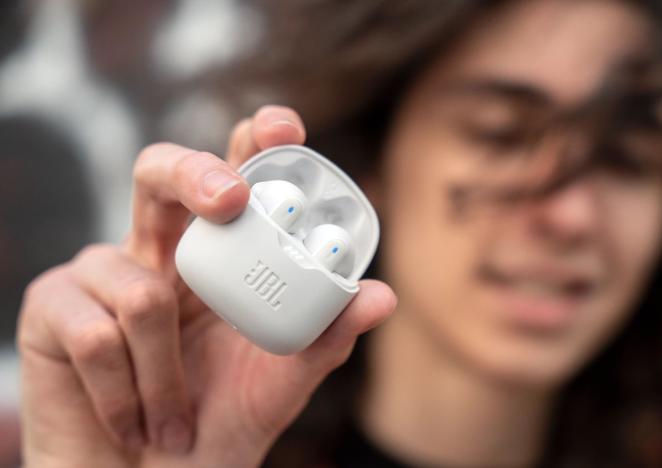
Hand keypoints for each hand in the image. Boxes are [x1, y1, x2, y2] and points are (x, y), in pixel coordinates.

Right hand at [17, 106, 395, 467]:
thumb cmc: (216, 425)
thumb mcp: (282, 381)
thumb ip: (327, 336)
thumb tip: (383, 294)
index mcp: (218, 255)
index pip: (234, 179)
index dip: (253, 143)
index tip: (281, 126)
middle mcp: (160, 251)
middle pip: (160, 173)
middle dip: (194, 173)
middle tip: (230, 198)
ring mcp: (101, 274)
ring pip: (138, 289)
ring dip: (166, 374)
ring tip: (172, 419)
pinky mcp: (53, 308)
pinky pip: (97, 334)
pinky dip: (126, 393)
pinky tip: (131, 418)